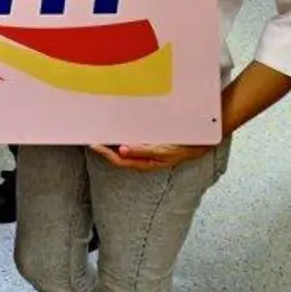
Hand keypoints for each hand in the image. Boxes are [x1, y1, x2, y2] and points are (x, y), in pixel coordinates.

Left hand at [89, 142, 213, 170]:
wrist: (199, 143)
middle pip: (117, 154)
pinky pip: (130, 140)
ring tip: (99, 131)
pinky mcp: (148, 143)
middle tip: (91, 135)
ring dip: (111, 140)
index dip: (105, 153)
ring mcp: (144, 150)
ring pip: (123, 147)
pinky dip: (121, 135)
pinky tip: (116, 128)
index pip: (119, 160)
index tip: (94, 143)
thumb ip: (144, 150)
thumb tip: (122, 150)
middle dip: (104, 146)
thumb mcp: (163, 151)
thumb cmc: (182, 148)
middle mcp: (141, 158)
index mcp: (144, 163)